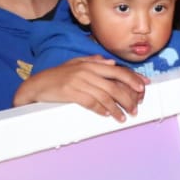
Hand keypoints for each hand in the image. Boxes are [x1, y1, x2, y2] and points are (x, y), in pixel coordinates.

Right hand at [13, 56, 146, 120]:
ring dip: (117, 108)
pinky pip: (91, 102)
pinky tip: (108, 115)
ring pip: (105, 96)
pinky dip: (102, 110)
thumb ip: (93, 62)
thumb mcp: (75, 64)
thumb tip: (110, 62)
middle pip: (115, 85)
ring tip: (124, 116)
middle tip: (135, 108)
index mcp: (91, 64)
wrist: (36, 85)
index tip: (143, 87)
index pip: (118, 70)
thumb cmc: (57, 76)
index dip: (132, 79)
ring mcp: (79, 82)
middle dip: (128, 98)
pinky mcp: (71, 93)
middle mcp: (87, 72)